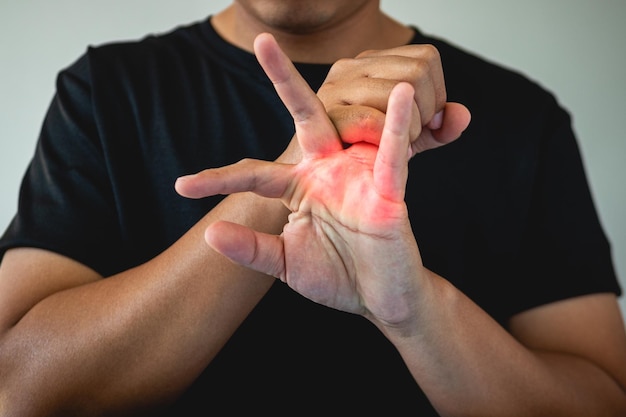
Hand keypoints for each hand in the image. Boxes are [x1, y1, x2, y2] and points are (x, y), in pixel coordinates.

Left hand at [176, 33, 447, 325]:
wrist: (382, 299)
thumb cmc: (338, 278)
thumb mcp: (284, 264)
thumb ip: (251, 248)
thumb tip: (211, 234)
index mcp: (302, 187)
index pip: (255, 173)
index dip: (219, 178)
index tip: (181, 186)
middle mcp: (329, 171)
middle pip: (305, 117)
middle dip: (283, 77)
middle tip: (263, 39)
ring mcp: (358, 175)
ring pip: (350, 121)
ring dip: (334, 84)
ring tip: (311, 53)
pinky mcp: (389, 189)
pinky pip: (394, 152)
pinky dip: (396, 124)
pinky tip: (401, 92)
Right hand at [318, 43, 470, 155]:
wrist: (318, 188)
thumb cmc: (361, 157)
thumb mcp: (409, 141)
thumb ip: (439, 128)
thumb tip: (460, 115)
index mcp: (372, 63)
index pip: (426, 59)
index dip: (435, 96)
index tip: (422, 124)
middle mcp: (352, 66)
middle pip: (417, 73)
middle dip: (423, 113)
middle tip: (404, 138)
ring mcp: (336, 85)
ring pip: (400, 90)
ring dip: (405, 129)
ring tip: (387, 146)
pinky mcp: (324, 113)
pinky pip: (372, 119)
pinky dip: (384, 139)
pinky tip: (376, 151)